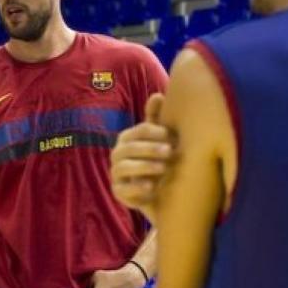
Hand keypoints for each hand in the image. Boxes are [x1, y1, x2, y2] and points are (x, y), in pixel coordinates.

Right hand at [110, 93, 173, 222]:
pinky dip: (136, 189)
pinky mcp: (119, 193)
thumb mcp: (160, 139)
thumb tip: (158, 95)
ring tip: (163, 169)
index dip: (152, 132)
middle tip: (170, 151)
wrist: (161, 191)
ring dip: (143, 167)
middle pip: (127, 148)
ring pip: (122, 168)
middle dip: (148, 149)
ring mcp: (117, 174)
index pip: (136, 131)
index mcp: (127, 139)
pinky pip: (122, 190)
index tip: (169, 135)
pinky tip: (152, 188)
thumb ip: (156, 119)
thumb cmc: (160, 159)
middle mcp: (118, 155)